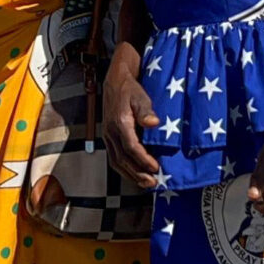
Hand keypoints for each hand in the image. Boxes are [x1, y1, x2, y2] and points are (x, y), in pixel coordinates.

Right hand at [102, 46, 163, 187]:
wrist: (115, 80)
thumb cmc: (130, 88)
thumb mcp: (140, 95)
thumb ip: (145, 110)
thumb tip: (153, 123)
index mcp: (119, 122)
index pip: (131, 147)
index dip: (143, 159)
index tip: (156, 167)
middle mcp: (110, 132)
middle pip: (122, 159)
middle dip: (137, 173)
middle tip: (152, 183)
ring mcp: (108, 136)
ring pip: (116, 161)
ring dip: (130, 175)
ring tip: (145, 183)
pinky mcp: (108, 137)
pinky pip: (114, 158)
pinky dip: (124, 169)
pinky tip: (135, 174)